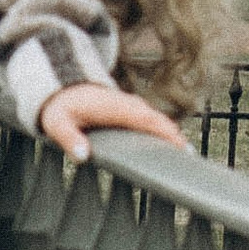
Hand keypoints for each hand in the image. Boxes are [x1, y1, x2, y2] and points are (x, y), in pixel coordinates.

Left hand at [38, 80, 187, 160]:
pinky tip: (168, 151)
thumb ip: (69, 139)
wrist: (61, 85)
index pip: (149, 120)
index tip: (183, 150)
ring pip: (158, 123)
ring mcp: (132, 107)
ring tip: (186, 160)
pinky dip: (163, 134)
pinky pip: (152, 122)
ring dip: (172, 138)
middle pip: (160, 123)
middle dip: (177, 140)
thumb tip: (83, 155)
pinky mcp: (131, 112)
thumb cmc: (60, 106)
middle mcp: (130, 105)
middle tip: (191, 164)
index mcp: (117, 108)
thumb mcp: (57, 123)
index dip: (168, 134)